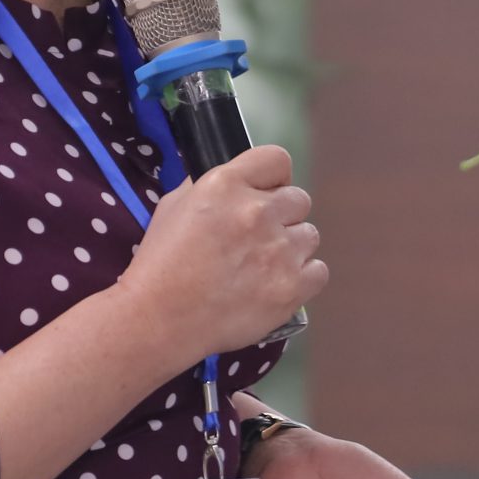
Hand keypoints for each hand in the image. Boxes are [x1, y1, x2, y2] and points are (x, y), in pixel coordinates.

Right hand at [114, 145, 324, 365]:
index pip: (276, 160)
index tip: (266, 193)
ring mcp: (278, 251)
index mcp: (226, 185)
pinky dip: (302, 278)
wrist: (160, 318)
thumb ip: (208, 187)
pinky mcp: (291, 288)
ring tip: (264, 266)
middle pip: (299, 199)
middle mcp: (257, 212)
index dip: (272, 178)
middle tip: (259, 238)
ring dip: (291, 248)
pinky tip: (277, 284)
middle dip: (282, 215)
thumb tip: (235, 182)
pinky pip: (318, 271)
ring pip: (310, 236)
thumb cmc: (160, 264)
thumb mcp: (173, 206)